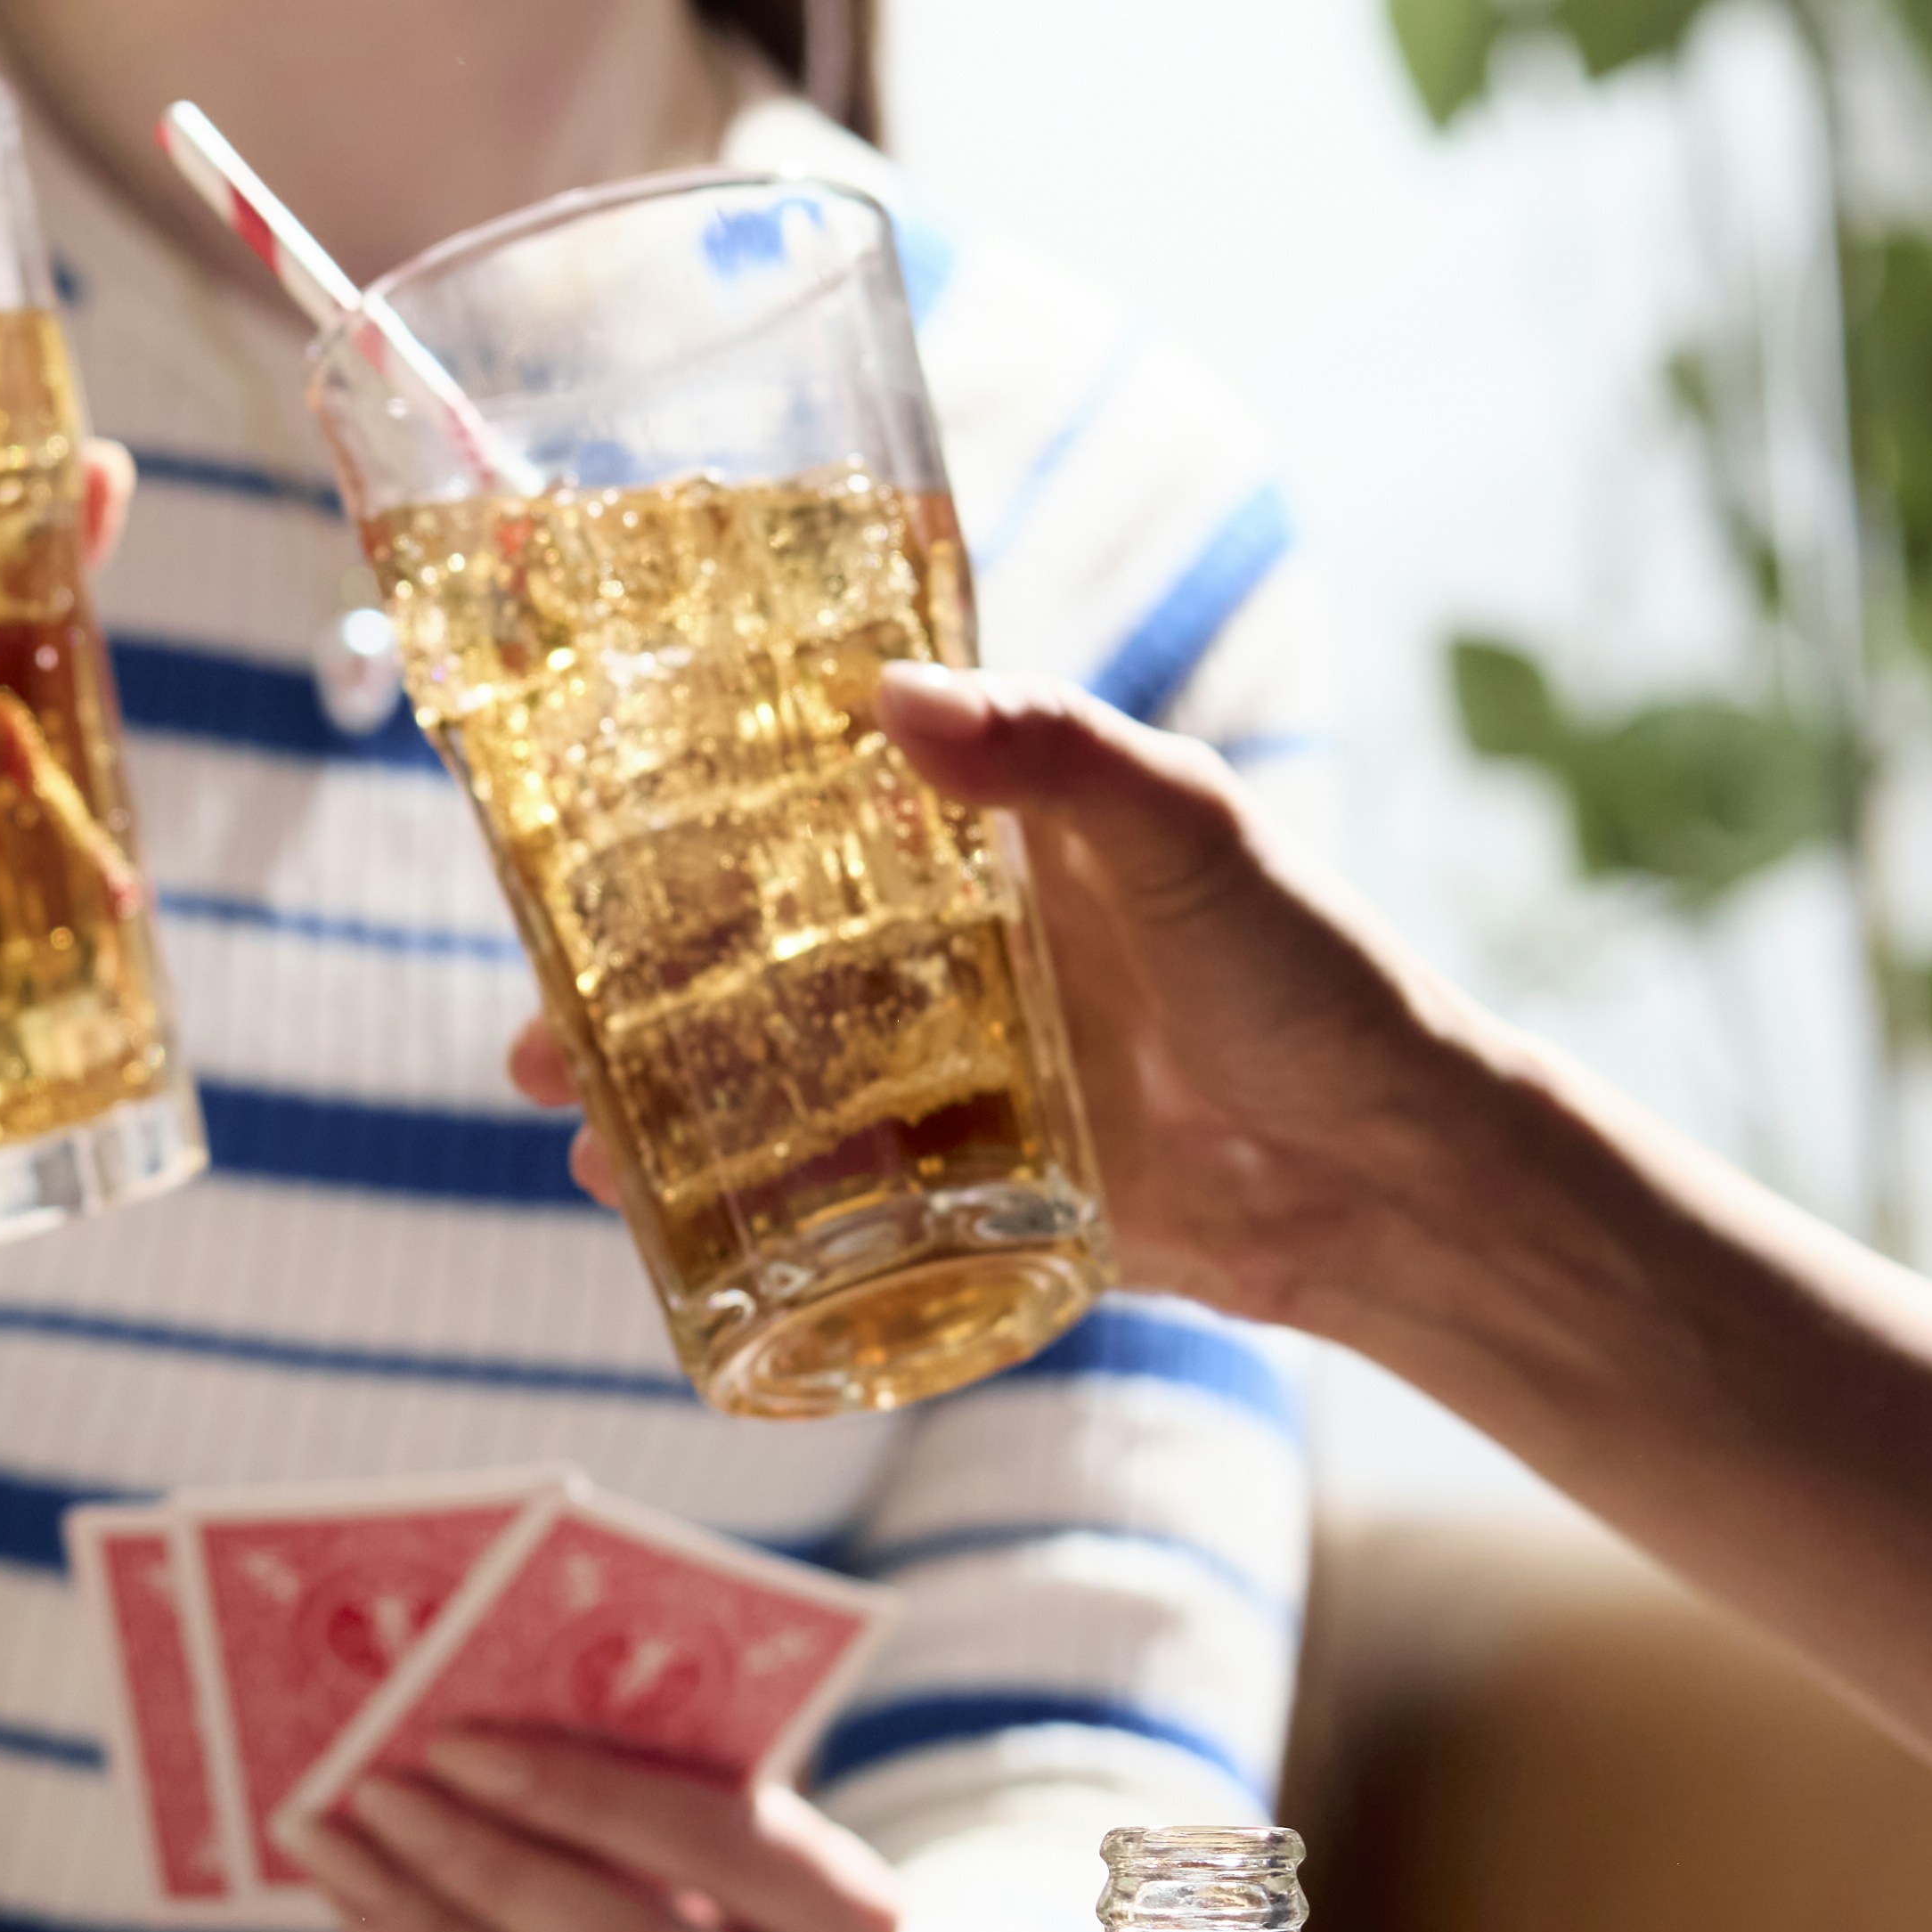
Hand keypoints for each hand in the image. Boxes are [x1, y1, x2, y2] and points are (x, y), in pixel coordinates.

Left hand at [289, 1729, 899, 1931]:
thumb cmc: (738, 1930)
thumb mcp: (745, 1869)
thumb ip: (666, 1798)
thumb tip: (487, 1716)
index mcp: (855, 1921)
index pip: (718, 1840)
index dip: (582, 1791)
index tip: (456, 1740)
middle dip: (489, 1864)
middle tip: (379, 1792)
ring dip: (427, 1927)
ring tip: (335, 1848)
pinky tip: (364, 1916)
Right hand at [500, 665, 1467, 1330]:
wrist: (1398, 1176)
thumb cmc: (1316, 977)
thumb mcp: (1197, 834)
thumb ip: (1059, 757)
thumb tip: (893, 699)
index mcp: (988, 842)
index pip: (803, 806)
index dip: (679, 820)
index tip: (569, 835)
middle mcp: (951, 955)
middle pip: (748, 959)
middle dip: (626, 994)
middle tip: (534, 1033)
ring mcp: (956, 1076)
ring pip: (769, 1082)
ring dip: (660, 1109)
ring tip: (573, 1137)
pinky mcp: (977, 1190)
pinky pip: (838, 1199)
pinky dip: (748, 1212)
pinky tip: (667, 1232)